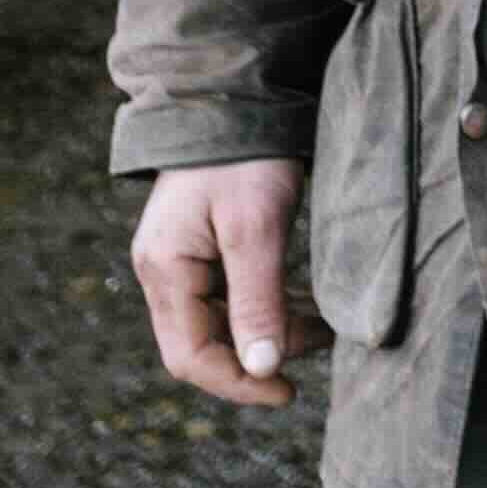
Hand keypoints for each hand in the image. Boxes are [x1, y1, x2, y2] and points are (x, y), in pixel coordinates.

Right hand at [132, 157, 321, 405]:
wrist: (235, 95)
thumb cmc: (245, 158)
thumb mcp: (257, 229)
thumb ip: (257, 301)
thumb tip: (261, 369)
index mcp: (165, 271)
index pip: (190, 357)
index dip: (238, 384)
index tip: (287, 391)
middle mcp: (163, 271)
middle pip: (202, 344)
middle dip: (257, 358)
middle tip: (316, 348)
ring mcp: (180, 260)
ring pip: (220, 322)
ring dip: (269, 331)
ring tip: (324, 327)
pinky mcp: (202, 247)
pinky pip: (229, 295)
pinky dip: (266, 306)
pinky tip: (306, 306)